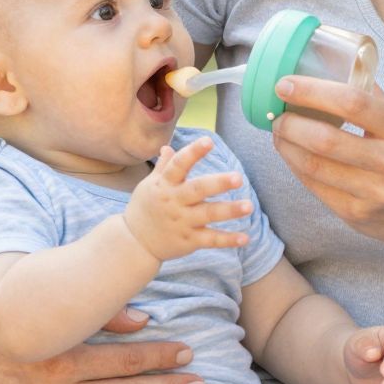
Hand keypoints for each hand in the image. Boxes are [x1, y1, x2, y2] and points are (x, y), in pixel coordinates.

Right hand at [124, 136, 253, 261]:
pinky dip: (228, 240)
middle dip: (218, 183)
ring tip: (249, 206)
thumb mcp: (149, 186)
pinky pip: (211, 240)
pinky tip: (245, 238)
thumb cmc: (145, 208)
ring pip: (208, 214)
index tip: (209, 141)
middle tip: (238, 178)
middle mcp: (174, 202)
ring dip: (229, 211)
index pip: (179, 165)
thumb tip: (167, 147)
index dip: (193, 152)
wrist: (134, 242)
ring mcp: (182, 222)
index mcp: (165, 185)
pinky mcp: (189, 240)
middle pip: (198, 190)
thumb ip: (164, 167)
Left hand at [269, 78, 383, 253]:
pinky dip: (294, 166)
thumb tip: (334, 61)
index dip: (312, 91)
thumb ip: (371, 96)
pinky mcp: (356, 213)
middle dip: (291, 123)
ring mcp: (374, 191)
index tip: (285, 84)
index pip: (352, 102)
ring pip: (314, 165)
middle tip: (276, 113)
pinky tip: (290, 153)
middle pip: (326, 139)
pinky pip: (314, 186)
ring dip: (286, 145)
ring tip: (278, 131)